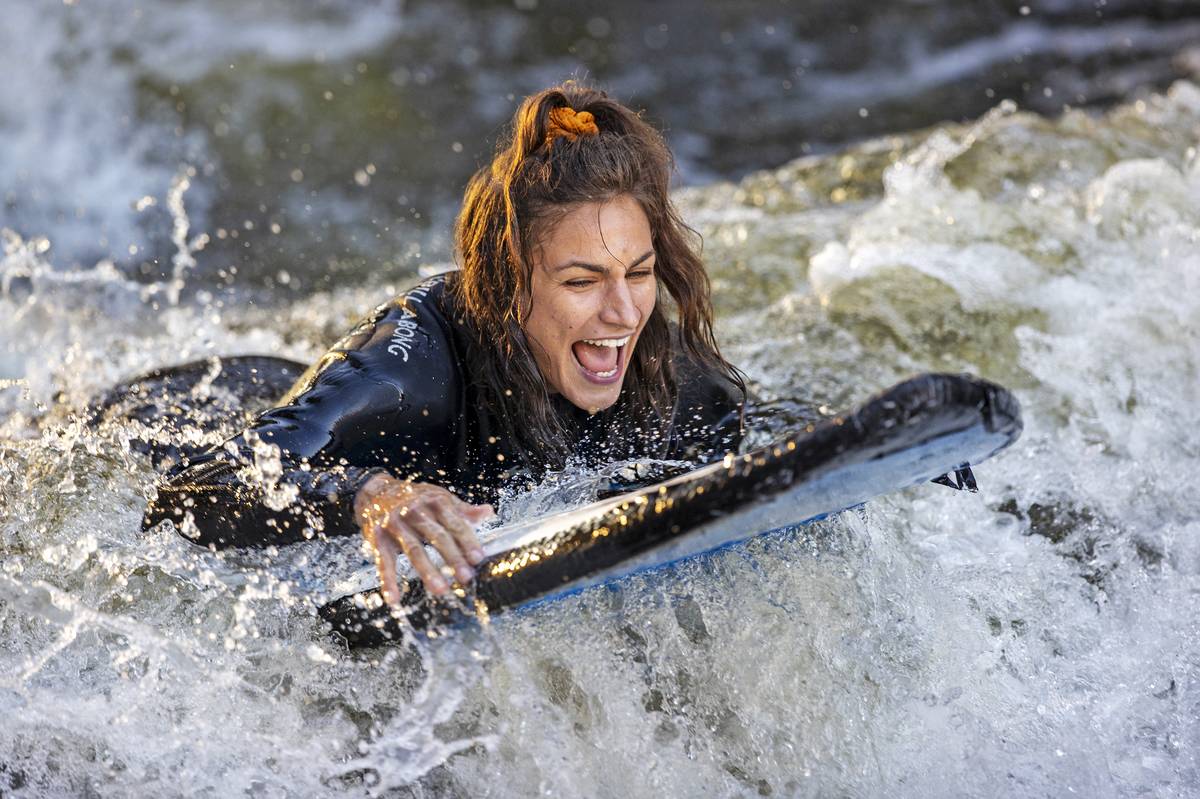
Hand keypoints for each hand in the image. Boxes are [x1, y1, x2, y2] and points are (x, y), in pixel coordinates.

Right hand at [354, 474, 494, 606]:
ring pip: (414, 550)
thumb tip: (488, 512)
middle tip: (466, 577)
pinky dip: (388, 581)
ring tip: (440, 590)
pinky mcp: (378, 538)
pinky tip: (395, 599)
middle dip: (453, 557)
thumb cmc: (414, 498)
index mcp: (435, 501)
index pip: (455, 523)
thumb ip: (463, 510)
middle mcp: (415, 511)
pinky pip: (384, 561)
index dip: (468, 541)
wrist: (375, 492)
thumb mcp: (439, 498)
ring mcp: (395, 524)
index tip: (478, 558)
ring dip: (427, 571)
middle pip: (437, 536)